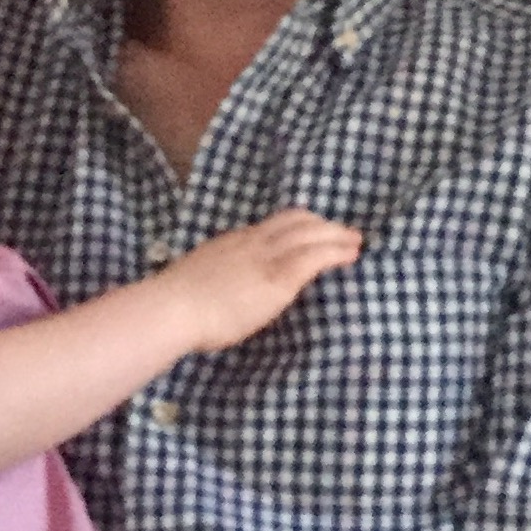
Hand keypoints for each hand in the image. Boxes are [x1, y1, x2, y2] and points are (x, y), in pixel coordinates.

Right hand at [163, 206, 360, 351]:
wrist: (174, 309)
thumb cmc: (177, 307)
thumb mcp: (201, 282)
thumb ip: (220, 280)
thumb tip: (225, 292)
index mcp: (234, 243)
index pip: (273, 224)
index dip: (299, 224)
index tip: (313, 230)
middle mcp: (253, 242)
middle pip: (298, 220)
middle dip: (324, 225)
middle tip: (344, 233)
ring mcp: (266, 257)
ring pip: (311, 233)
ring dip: (337, 236)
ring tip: (355, 243)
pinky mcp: (278, 277)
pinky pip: (315, 256)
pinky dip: (337, 252)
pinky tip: (351, 256)